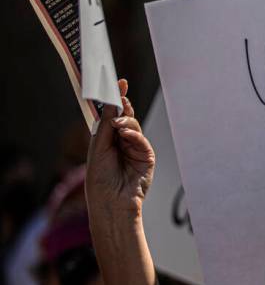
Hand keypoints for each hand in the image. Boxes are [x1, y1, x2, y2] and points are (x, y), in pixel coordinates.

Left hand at [86, 79, 154, 219]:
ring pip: (134, 126)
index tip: (118, 83)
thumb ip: (106, 125)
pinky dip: (134, 135)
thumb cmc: (100, 178)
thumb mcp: (98, 147)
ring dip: (126, 122)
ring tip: (118, 125)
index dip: (116, 100)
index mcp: (108, 139)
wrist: (111, 200)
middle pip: (125, 117)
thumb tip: (111, 105)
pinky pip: (142, 140)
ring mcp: (136, 149)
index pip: (113, 115)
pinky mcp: (147, 157)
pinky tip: (125, 135)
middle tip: (120, 94)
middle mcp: (122, 142)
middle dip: (123, 105)